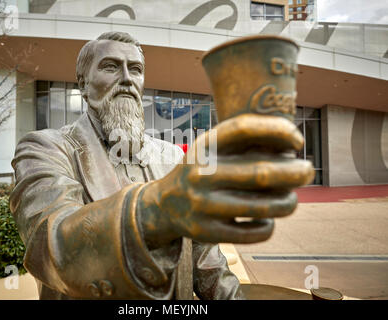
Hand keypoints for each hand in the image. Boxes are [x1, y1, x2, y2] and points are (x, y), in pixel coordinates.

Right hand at [139, 114, 313, 246]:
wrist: (164, 206)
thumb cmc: (200, 172)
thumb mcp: (209, 150)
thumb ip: (240, 143)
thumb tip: (291, 142)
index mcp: (202, 148)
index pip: (244, 129)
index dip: (277, 130)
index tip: (297, 140)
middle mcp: (200, 175)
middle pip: (261, 173)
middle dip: (295, 173)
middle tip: (308, 171)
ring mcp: (203, 206)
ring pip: (264, 208)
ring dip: (288, 202)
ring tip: (292, 199)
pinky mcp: (208, 232)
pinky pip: (254, 232)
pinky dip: (269, 226)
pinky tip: (268, 219)